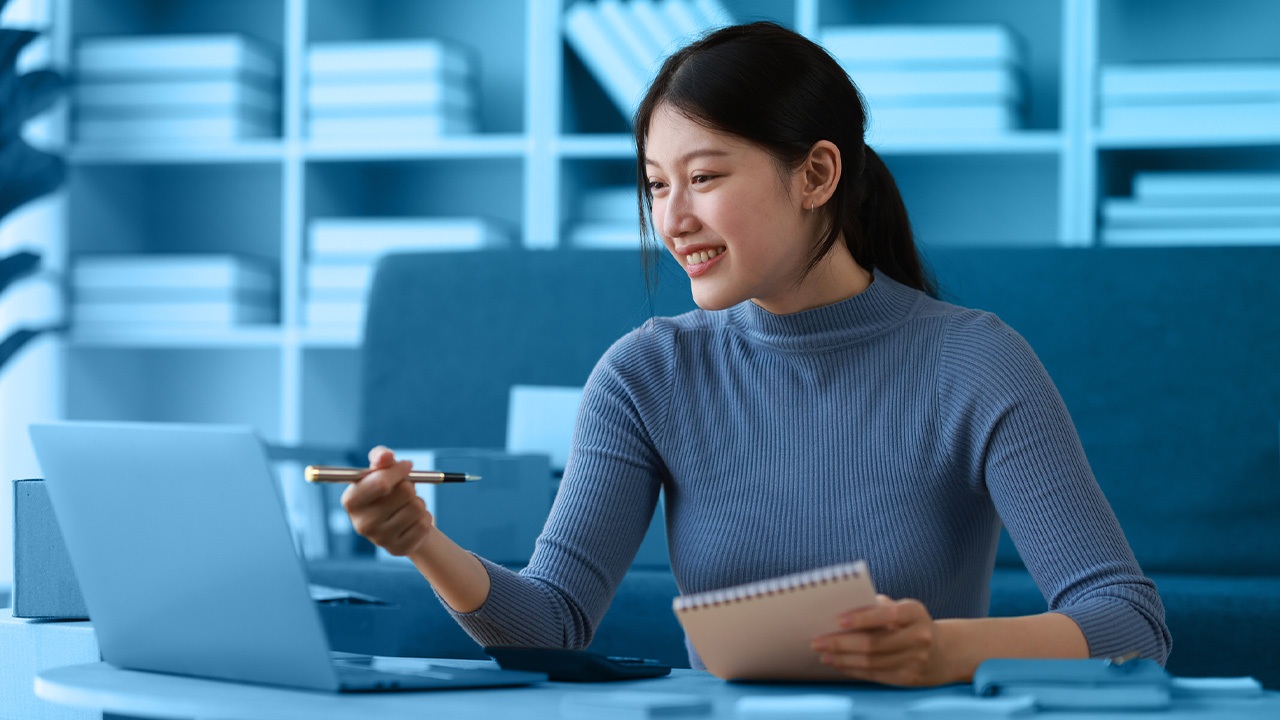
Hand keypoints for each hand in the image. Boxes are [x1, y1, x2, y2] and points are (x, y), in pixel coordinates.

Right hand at [340, 446, 434, 555]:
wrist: (399, 519)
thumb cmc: (388, 490)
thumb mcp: (382, 470)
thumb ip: (381, 458)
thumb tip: (386, 455)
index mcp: (351, 501)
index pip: (381, 483)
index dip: (398, 471)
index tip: (407, 466)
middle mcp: (361, 523)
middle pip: (405, 493)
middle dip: (410, 486)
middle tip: (405, 490)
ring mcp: (379, 539)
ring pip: (417, 508)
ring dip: (419, 501)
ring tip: (408, 505)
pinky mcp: (398, 549)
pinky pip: (424, 524)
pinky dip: (425, 517)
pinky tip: (413, 519)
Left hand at [810, 594, 950, 686]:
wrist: (942, 651)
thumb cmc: (909, 622)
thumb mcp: (901, 607)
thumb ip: (876, 606)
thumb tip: (841, 607)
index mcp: (915, 613)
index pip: (888, 615)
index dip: (863, 618)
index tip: (838, 620)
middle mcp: (919, 637)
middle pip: (874, 644)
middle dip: (841, 643)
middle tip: (817, 641)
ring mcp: (916, 660)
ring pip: (872, 662)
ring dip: (843, 659)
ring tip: (823, 654)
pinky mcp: (908, 678)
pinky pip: (875, 675)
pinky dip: (853, 670)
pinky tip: (838, 664)